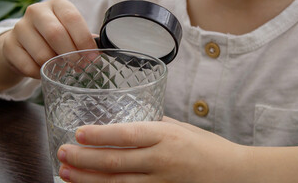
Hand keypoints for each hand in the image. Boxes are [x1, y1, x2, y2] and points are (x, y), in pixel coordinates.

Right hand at [2, 0, 96, 78]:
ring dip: (55, 66)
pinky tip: (45, 72)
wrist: (22, 43)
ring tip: (61, 69)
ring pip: (41, 53)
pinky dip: (40, 74)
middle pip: (55, 33)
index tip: (93, 57)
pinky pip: (28, 66)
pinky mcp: (9, 45)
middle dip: (70, 54)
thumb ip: (84, 38)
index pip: (72, 18)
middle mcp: (36, 11)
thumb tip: (100, 51)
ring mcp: (20, 27)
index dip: (84, 40)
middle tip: (79, 67)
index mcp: (57, 5)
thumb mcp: (70, 31)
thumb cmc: (54, 37)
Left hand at [56, 117, 248, 182]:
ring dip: (87, 180)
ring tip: (66, 174)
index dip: (99, 136)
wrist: (235, 175)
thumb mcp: (182, 128)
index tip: (78, 134)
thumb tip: (129, 120)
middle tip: (62, 154)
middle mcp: (161, 161)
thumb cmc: (209, 148)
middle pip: (114, 162)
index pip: (126, 135)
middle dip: (83, 160)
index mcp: (166, 136)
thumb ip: (154, 124)